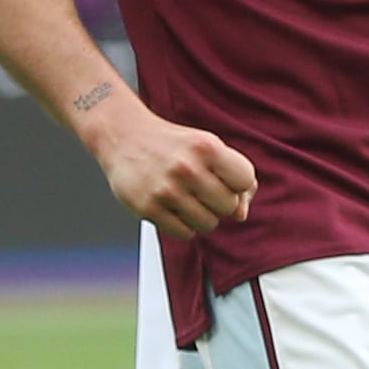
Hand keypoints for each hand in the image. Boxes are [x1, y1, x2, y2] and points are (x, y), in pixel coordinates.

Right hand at [82, 97, 256, 238]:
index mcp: (206, 147)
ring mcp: (166, 190)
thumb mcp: (208, 147)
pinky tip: (173, 208)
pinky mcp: (147, 208)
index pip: (245, 180)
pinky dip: (184, 226)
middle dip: (219, 201)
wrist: (123, 136)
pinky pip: (185, 233)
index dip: (238, 184)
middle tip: (202, 189)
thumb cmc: (173, 145)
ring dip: (202, 216)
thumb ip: (234, 177)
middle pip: (228, 206)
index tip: (223, 178)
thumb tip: (242, 215)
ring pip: (209, 224)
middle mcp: (187, 168)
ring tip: (187, 199)